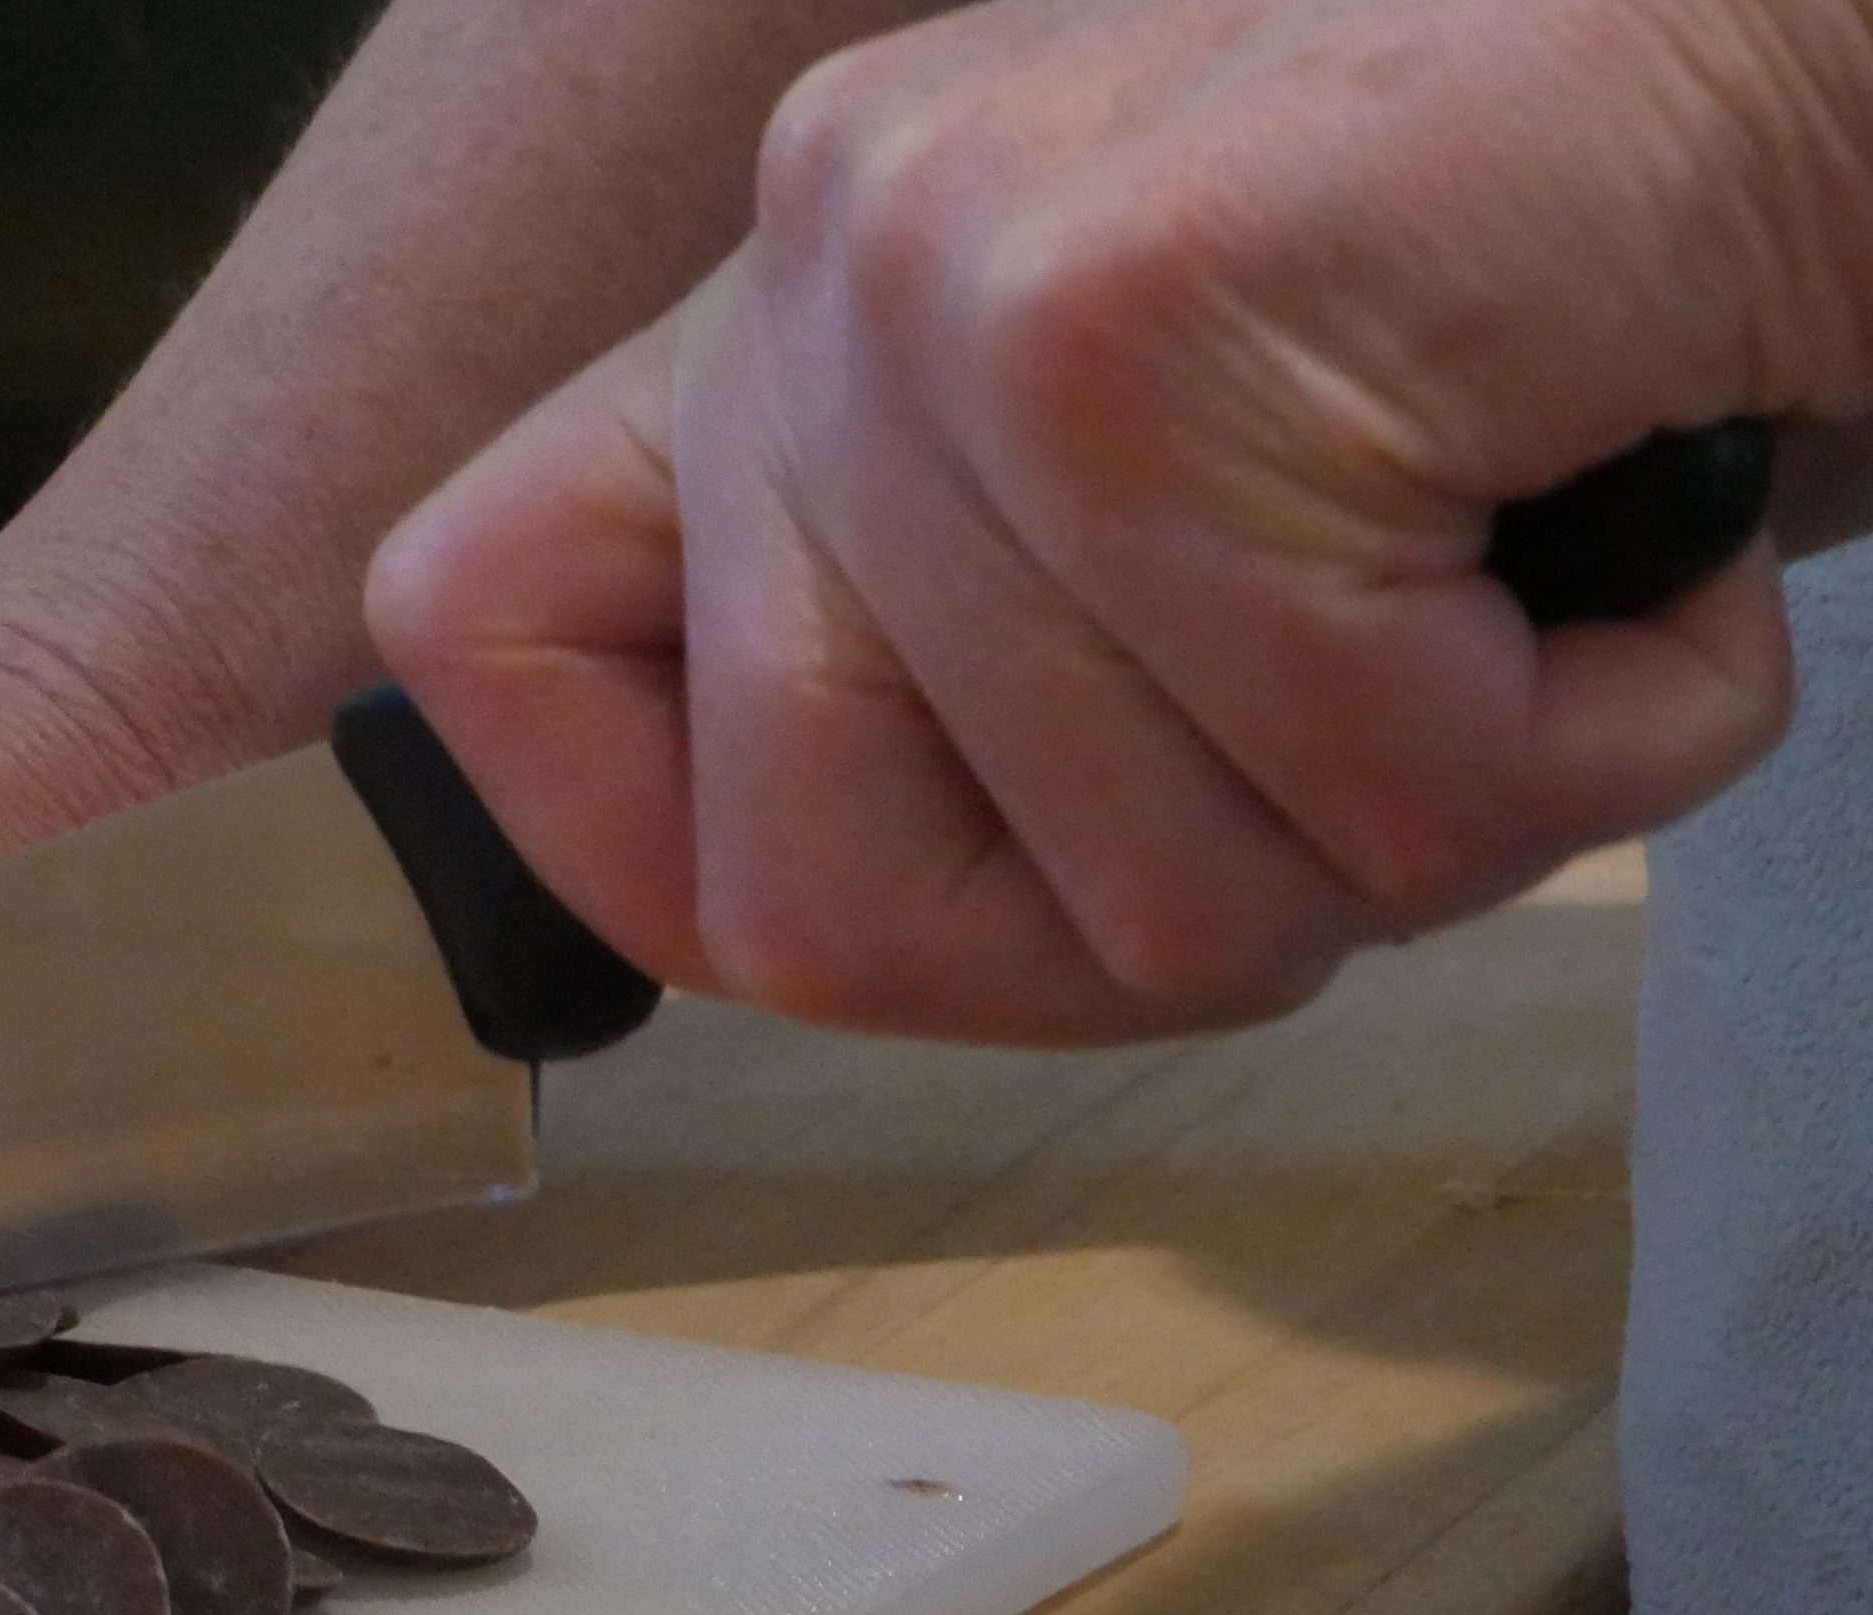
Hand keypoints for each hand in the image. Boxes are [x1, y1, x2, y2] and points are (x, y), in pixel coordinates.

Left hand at [368, 0, 1871, 1043]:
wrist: (1856, 65)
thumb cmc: (1571, 311)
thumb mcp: (1177, 505)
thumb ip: (946, 658)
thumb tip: (779, 912)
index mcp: (788, 307)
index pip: (474, 636)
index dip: (658, 854)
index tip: (939, 861)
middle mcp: (822, 254)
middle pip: (808, 908)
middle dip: (1151, 934)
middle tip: (1375, 741)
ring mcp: (950, 279)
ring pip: (1134, 899)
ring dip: (1417, 840)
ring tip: (1532, 606)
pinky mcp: (1136, 326)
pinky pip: (1349, 785)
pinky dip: (1578, 756)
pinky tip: (1635, 549)